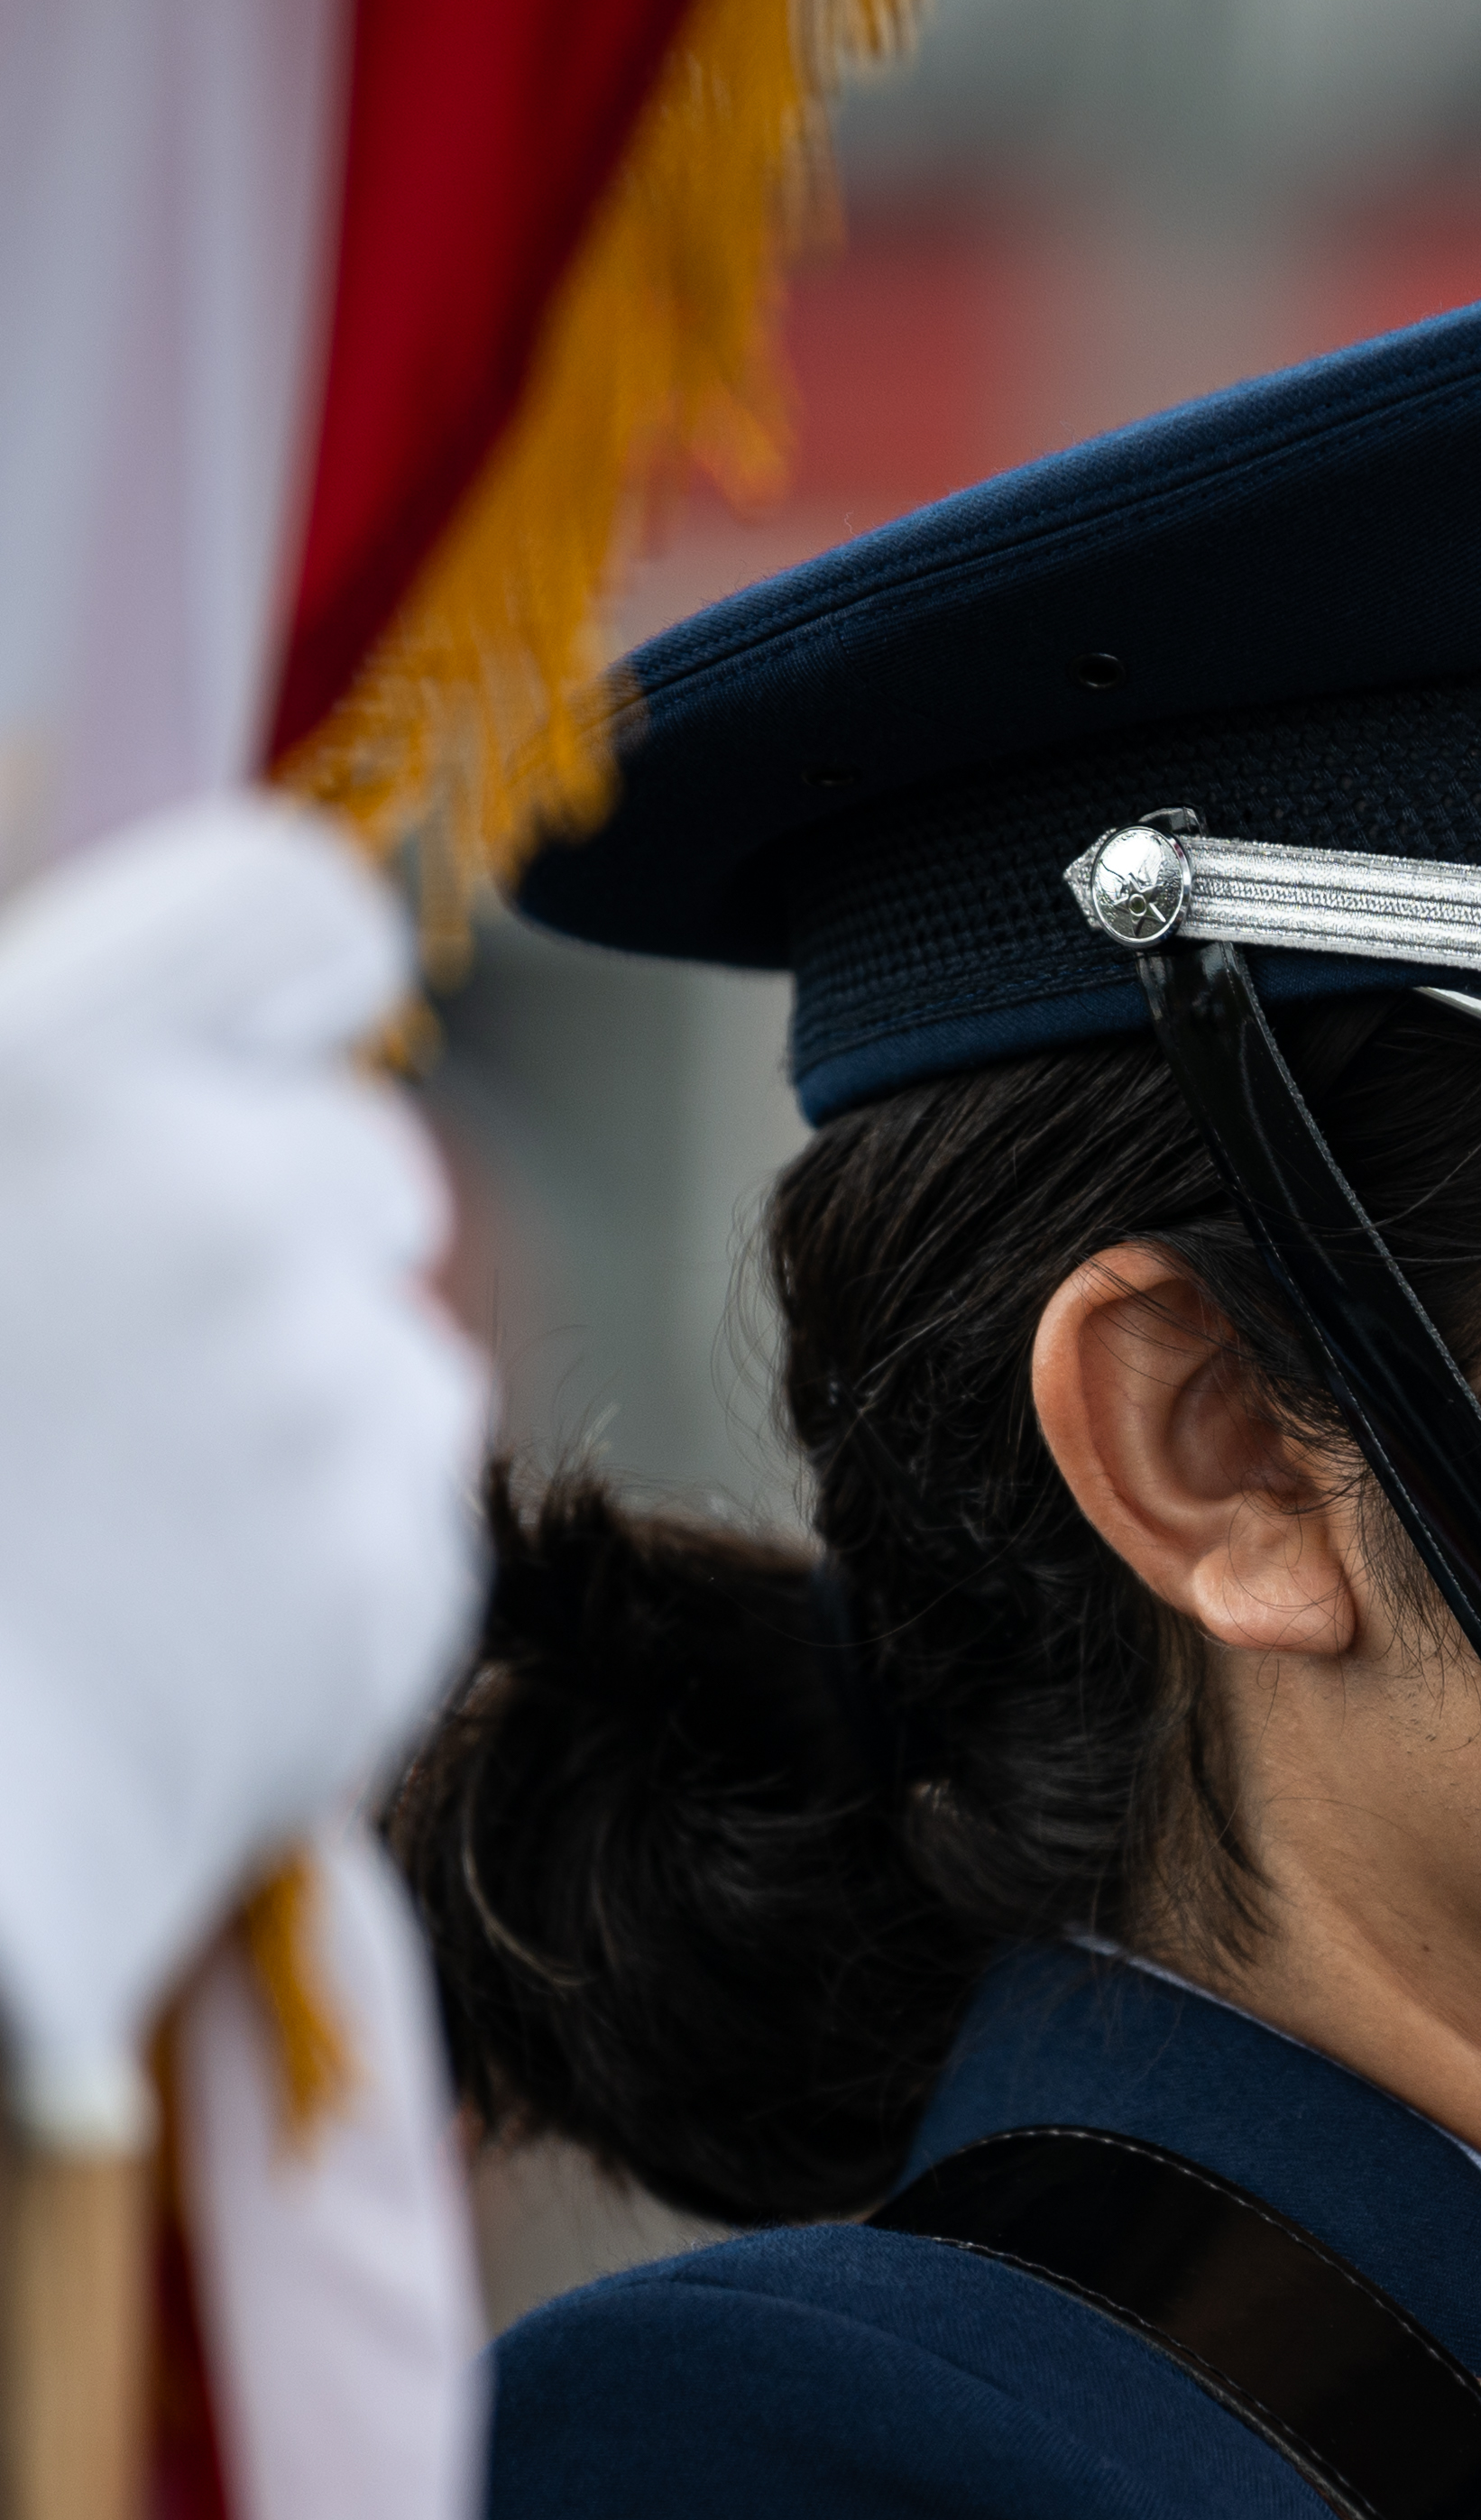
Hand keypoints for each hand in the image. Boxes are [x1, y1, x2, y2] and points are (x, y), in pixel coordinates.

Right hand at [0, 798, 479, 2143]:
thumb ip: (25, 1075)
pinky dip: (310, 1543)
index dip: (276, 981)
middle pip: (360, 1158)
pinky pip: (404, 1499)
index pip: (298, 905)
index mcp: (38, 1064)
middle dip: (267, 1229)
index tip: (224, 1054)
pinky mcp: (392, 1578)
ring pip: (390, 1341)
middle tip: (96, 1348)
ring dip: (288, 1396)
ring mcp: (321, 1400)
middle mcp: (216, 1206)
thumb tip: (98, 1043)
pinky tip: (153, 1614)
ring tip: (97, 1508)